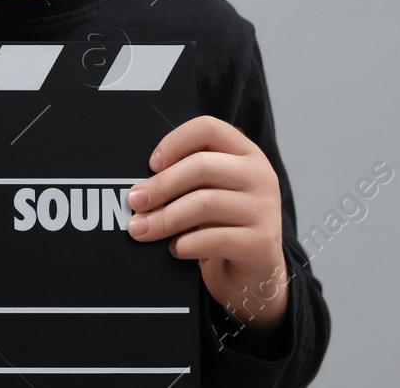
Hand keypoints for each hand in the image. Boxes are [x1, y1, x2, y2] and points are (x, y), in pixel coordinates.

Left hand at [126, 114, 289, 332]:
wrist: (255, 270)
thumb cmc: (223, 224)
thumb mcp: (210, 192)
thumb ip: (185, 179)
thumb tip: (139, 187)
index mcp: (246, 153)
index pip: (208, 128)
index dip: (174, 142)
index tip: (151, 164)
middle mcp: (260, 175)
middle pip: (202, 166)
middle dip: (161, 185)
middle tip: (135, 201)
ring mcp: (264, 209)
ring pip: (205, 204)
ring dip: (165, 218)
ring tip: (142, 229)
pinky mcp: (261, 243)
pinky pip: (216, 239)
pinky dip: (187, 244)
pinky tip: (174, 249)